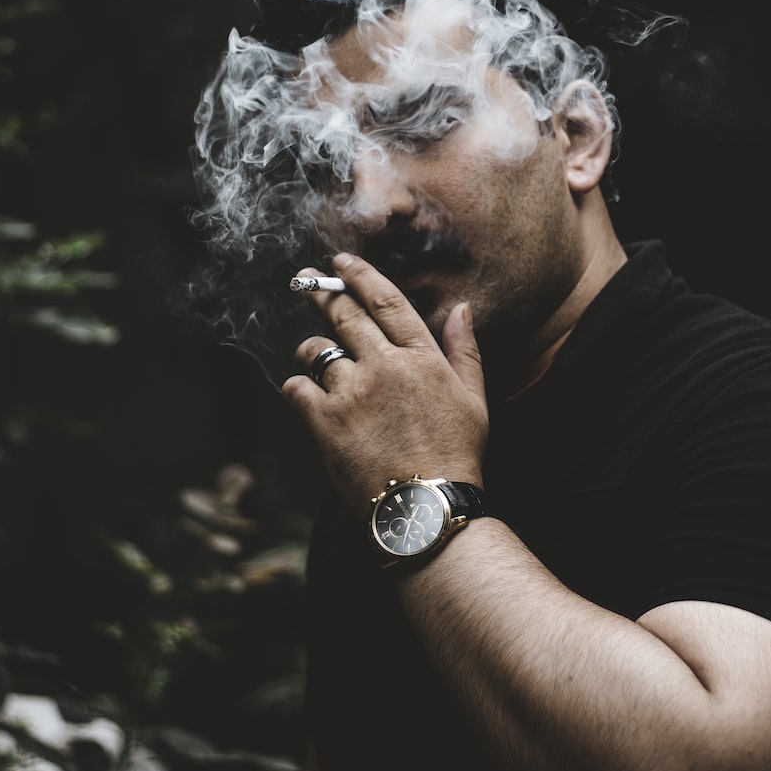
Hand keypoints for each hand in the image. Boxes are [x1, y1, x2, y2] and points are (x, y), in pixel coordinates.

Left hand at [282, 254, 488, 514]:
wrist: (427, 510)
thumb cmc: (456, 456)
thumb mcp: (475, 399)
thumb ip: (465, 349)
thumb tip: (460, 307)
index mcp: (421, 357)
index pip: (386, 300)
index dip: (360, 275)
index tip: (342, 260)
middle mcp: (385, 366)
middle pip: (344, 314)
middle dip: (323, 292)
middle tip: (307, 280)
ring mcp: (352, 393)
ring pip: (316, 350)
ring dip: (311, 348)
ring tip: (312, 353)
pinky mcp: (325, 422)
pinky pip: (296, 388)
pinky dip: (295, 386)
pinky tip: (302, 393)